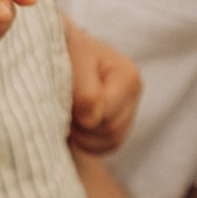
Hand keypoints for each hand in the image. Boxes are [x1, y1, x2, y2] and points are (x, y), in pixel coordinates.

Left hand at [63, 20, 140, 154]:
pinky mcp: (119, 126)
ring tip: (66, 115)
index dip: (81, 113)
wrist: (66, 50)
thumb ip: (84, 91)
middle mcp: (134, 96)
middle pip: (110, 129)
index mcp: (129, 76)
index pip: (107, 112)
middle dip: (81, 125)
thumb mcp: (74, 62)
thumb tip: (90, 121)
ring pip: (110, 141)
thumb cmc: (69, 51)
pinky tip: (74, 125)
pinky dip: (87, 142)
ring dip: (82, 135)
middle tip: (61, 108)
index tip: (63, 101)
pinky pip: (106, 147)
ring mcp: (129, 112)